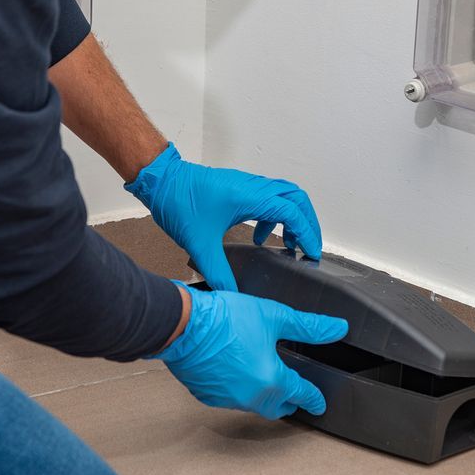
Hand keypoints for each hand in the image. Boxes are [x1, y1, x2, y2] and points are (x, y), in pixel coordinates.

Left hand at [125, 143, 321, 290]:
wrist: (162, 180)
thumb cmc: (178, 203)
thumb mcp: (200, 244)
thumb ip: (218, 272)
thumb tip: (232, 294)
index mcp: (249, 197)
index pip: (292, 212)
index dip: (306, 233)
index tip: (312, 253)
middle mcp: (253, 187)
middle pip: (297, 198)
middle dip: (307, 223)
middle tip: (308, 247)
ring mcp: (247, 184)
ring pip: (284, 195)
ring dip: (292, 218)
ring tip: (287, 244)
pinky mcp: (240, 186)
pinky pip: (269, 197)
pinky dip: (273, 216)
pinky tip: (258, 237)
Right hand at [152, 283, 347, 419]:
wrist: (183, 326)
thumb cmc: (224, 319)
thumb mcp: (274, 316)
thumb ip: (309, 326)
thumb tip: (338, 328)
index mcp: (272, 381)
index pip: (302, 395)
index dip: (315, 398)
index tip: (319, 403)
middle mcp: (251, 397)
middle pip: (278, 406)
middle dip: (288, 401)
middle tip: (295, 392)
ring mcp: (227, 399)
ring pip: (254, 404)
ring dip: (263, 395)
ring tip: (266, 378)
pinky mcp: (207, 395)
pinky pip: (231, 399)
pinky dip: (239, 390)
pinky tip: (237, 373)